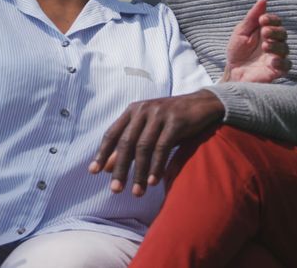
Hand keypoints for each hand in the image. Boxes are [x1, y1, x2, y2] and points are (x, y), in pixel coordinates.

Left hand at [88, 90, 224, 196]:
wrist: (202, 104)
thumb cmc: (171, 120)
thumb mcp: (148, 131)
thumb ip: (128, 147)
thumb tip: (105, 168)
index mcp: (132, 111)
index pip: (112, 134)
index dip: (103, 153)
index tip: (94, 172)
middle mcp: (143, 110)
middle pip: (126, 143)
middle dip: (120, 168)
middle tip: (115, 189)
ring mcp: (159, 114)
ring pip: (144, 147)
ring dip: (140, 173)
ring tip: (137, 192)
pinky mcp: (175, 121)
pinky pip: (162, 147)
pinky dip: (157, 166)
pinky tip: (153, 181)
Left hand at [224, 0, 289, 82]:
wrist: (232, 72)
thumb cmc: (237, 51)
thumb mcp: (241, 32)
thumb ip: (252, 17)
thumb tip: (263, 0)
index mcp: (266, 31)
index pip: (276, 21)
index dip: (271, 19)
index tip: (262, 19)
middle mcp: (274, 43)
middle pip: (283, 33)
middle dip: (274, 31)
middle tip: (264, 32)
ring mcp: (277, 56)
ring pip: (285, 48)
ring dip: (276, 46)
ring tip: (265, 46)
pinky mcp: (277, 71)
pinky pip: (286, 65)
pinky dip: (281, 62)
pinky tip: (272, 61)